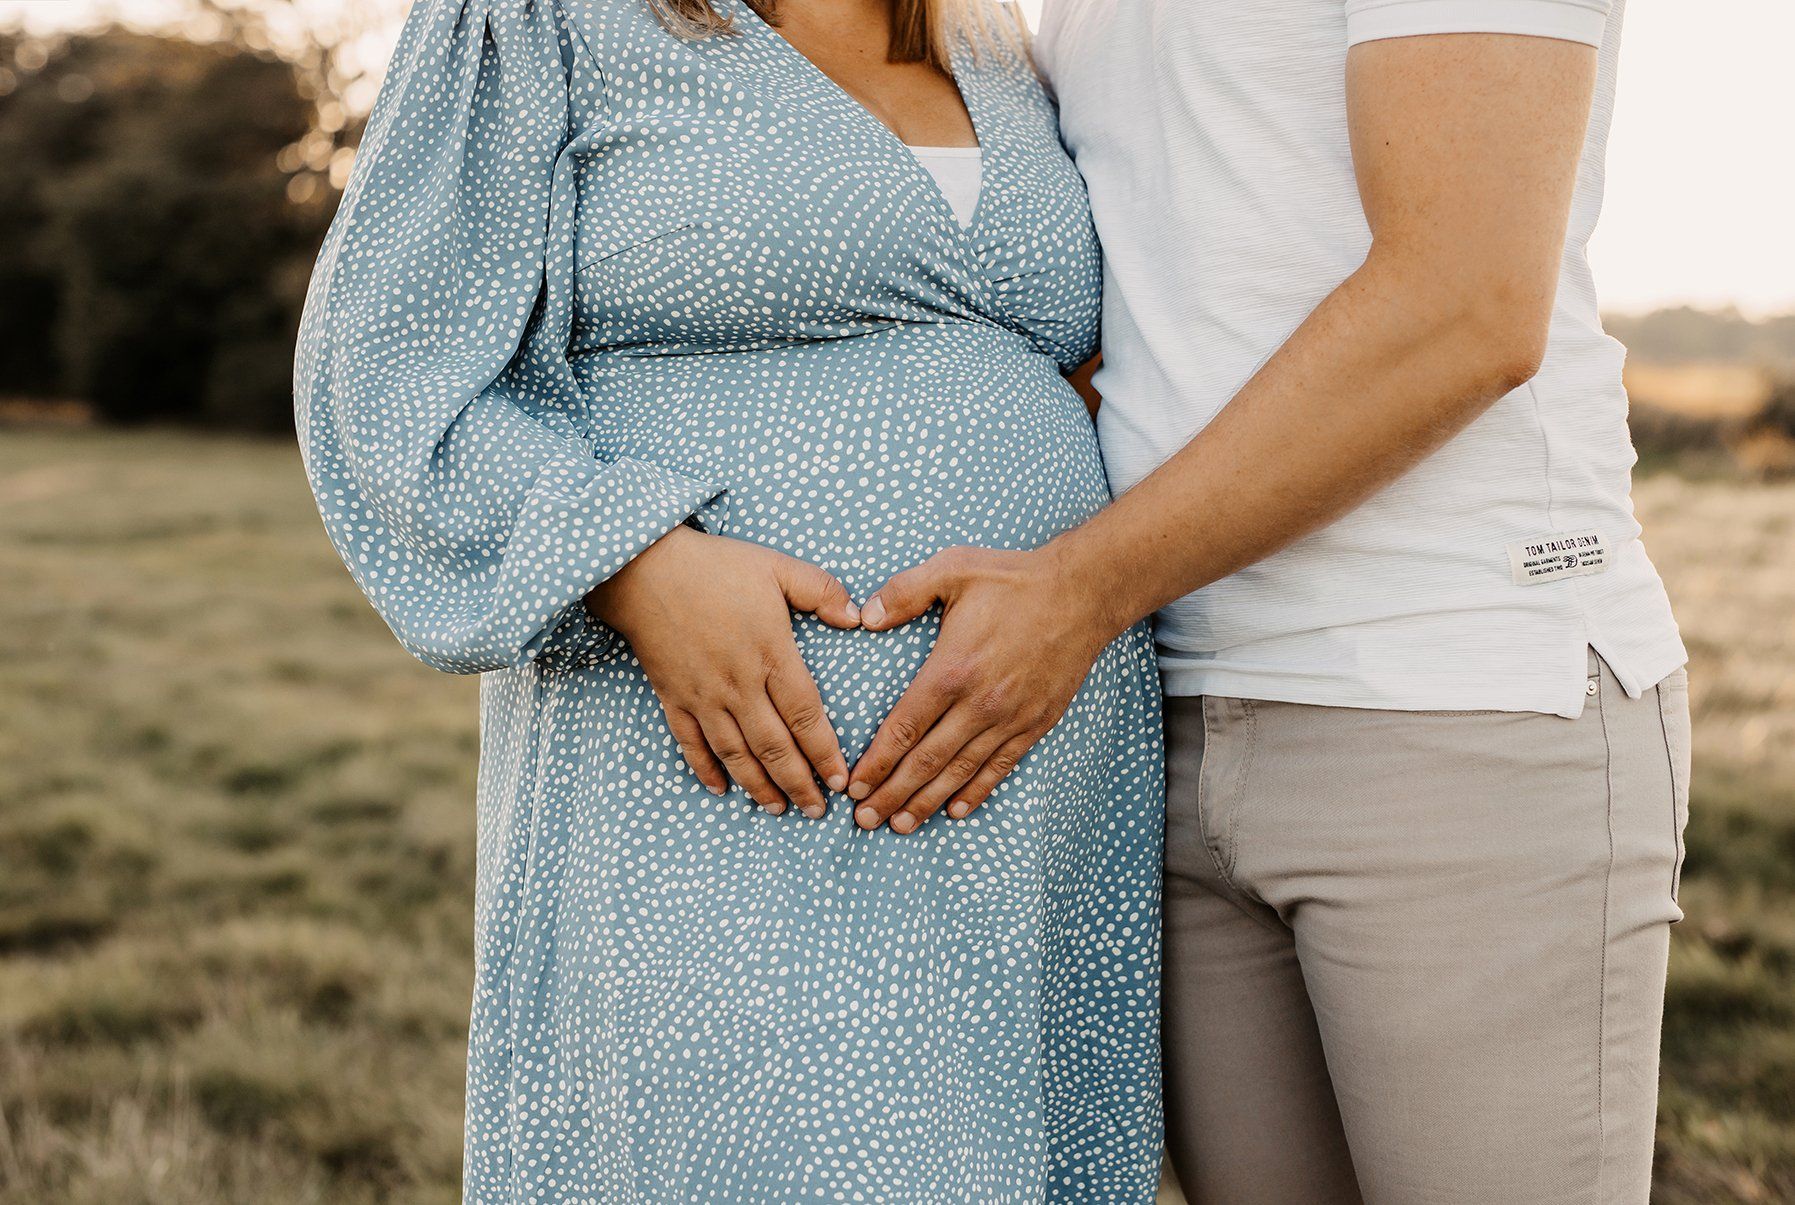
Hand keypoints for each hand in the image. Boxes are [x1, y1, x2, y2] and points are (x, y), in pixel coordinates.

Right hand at [587, 525, 859, 816]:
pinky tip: (720, 789)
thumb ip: (822, 591)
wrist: (644, 570)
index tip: (840, 779)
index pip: (806, 716)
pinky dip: (705, 769)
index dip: (825, 752)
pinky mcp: (674, 697)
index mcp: (771, 655)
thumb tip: (858, 618)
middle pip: (774, 747)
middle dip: (799, 783)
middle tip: (818, 811)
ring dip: (759, 786)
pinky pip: (691, 743)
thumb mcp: (777, 567)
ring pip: (736, 753)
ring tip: (780, 809)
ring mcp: (704, 696)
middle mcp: (739, 685)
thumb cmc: (715, 566)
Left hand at [847, 544, 1122, 832]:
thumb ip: (905, 591)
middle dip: (892, 793)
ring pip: (960, 771)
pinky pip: (1000, 766)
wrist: (1081, 593)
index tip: (855, 785)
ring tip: (901, 825)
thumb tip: (866, 616)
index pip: (904, 728)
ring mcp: (1009, 718)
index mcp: (952, 670)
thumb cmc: (1013, 579)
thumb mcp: (952, 568)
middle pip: (927, 760)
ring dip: (927, 801)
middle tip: (865, 820)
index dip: (877, 761)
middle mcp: (979, 703)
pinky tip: (955, 810)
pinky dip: (976, 792)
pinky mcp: (1035, 723)